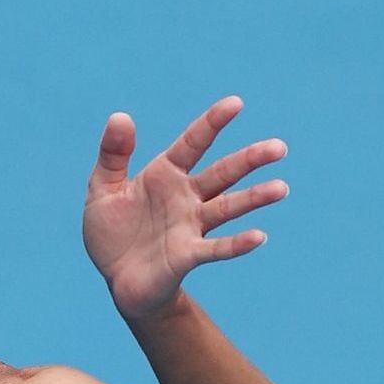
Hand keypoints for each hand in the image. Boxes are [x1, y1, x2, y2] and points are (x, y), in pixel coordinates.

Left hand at [82, 95, 287, 320]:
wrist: (117, 279)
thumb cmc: (111, 231)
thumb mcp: (102, 189)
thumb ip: (112, 155)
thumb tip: (120, 117)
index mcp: (166, 174)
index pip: (193, 143)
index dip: (212, 123)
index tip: (235, 104)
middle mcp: (186, 197)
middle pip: (223, 173)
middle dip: (250, 159)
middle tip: (279, 148)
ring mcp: (191, 226)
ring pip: (228, 207)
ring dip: (254, 198)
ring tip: (280, 188)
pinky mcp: (188, 256)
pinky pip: (216, 248)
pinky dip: (236, 244)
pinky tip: (258, 237)